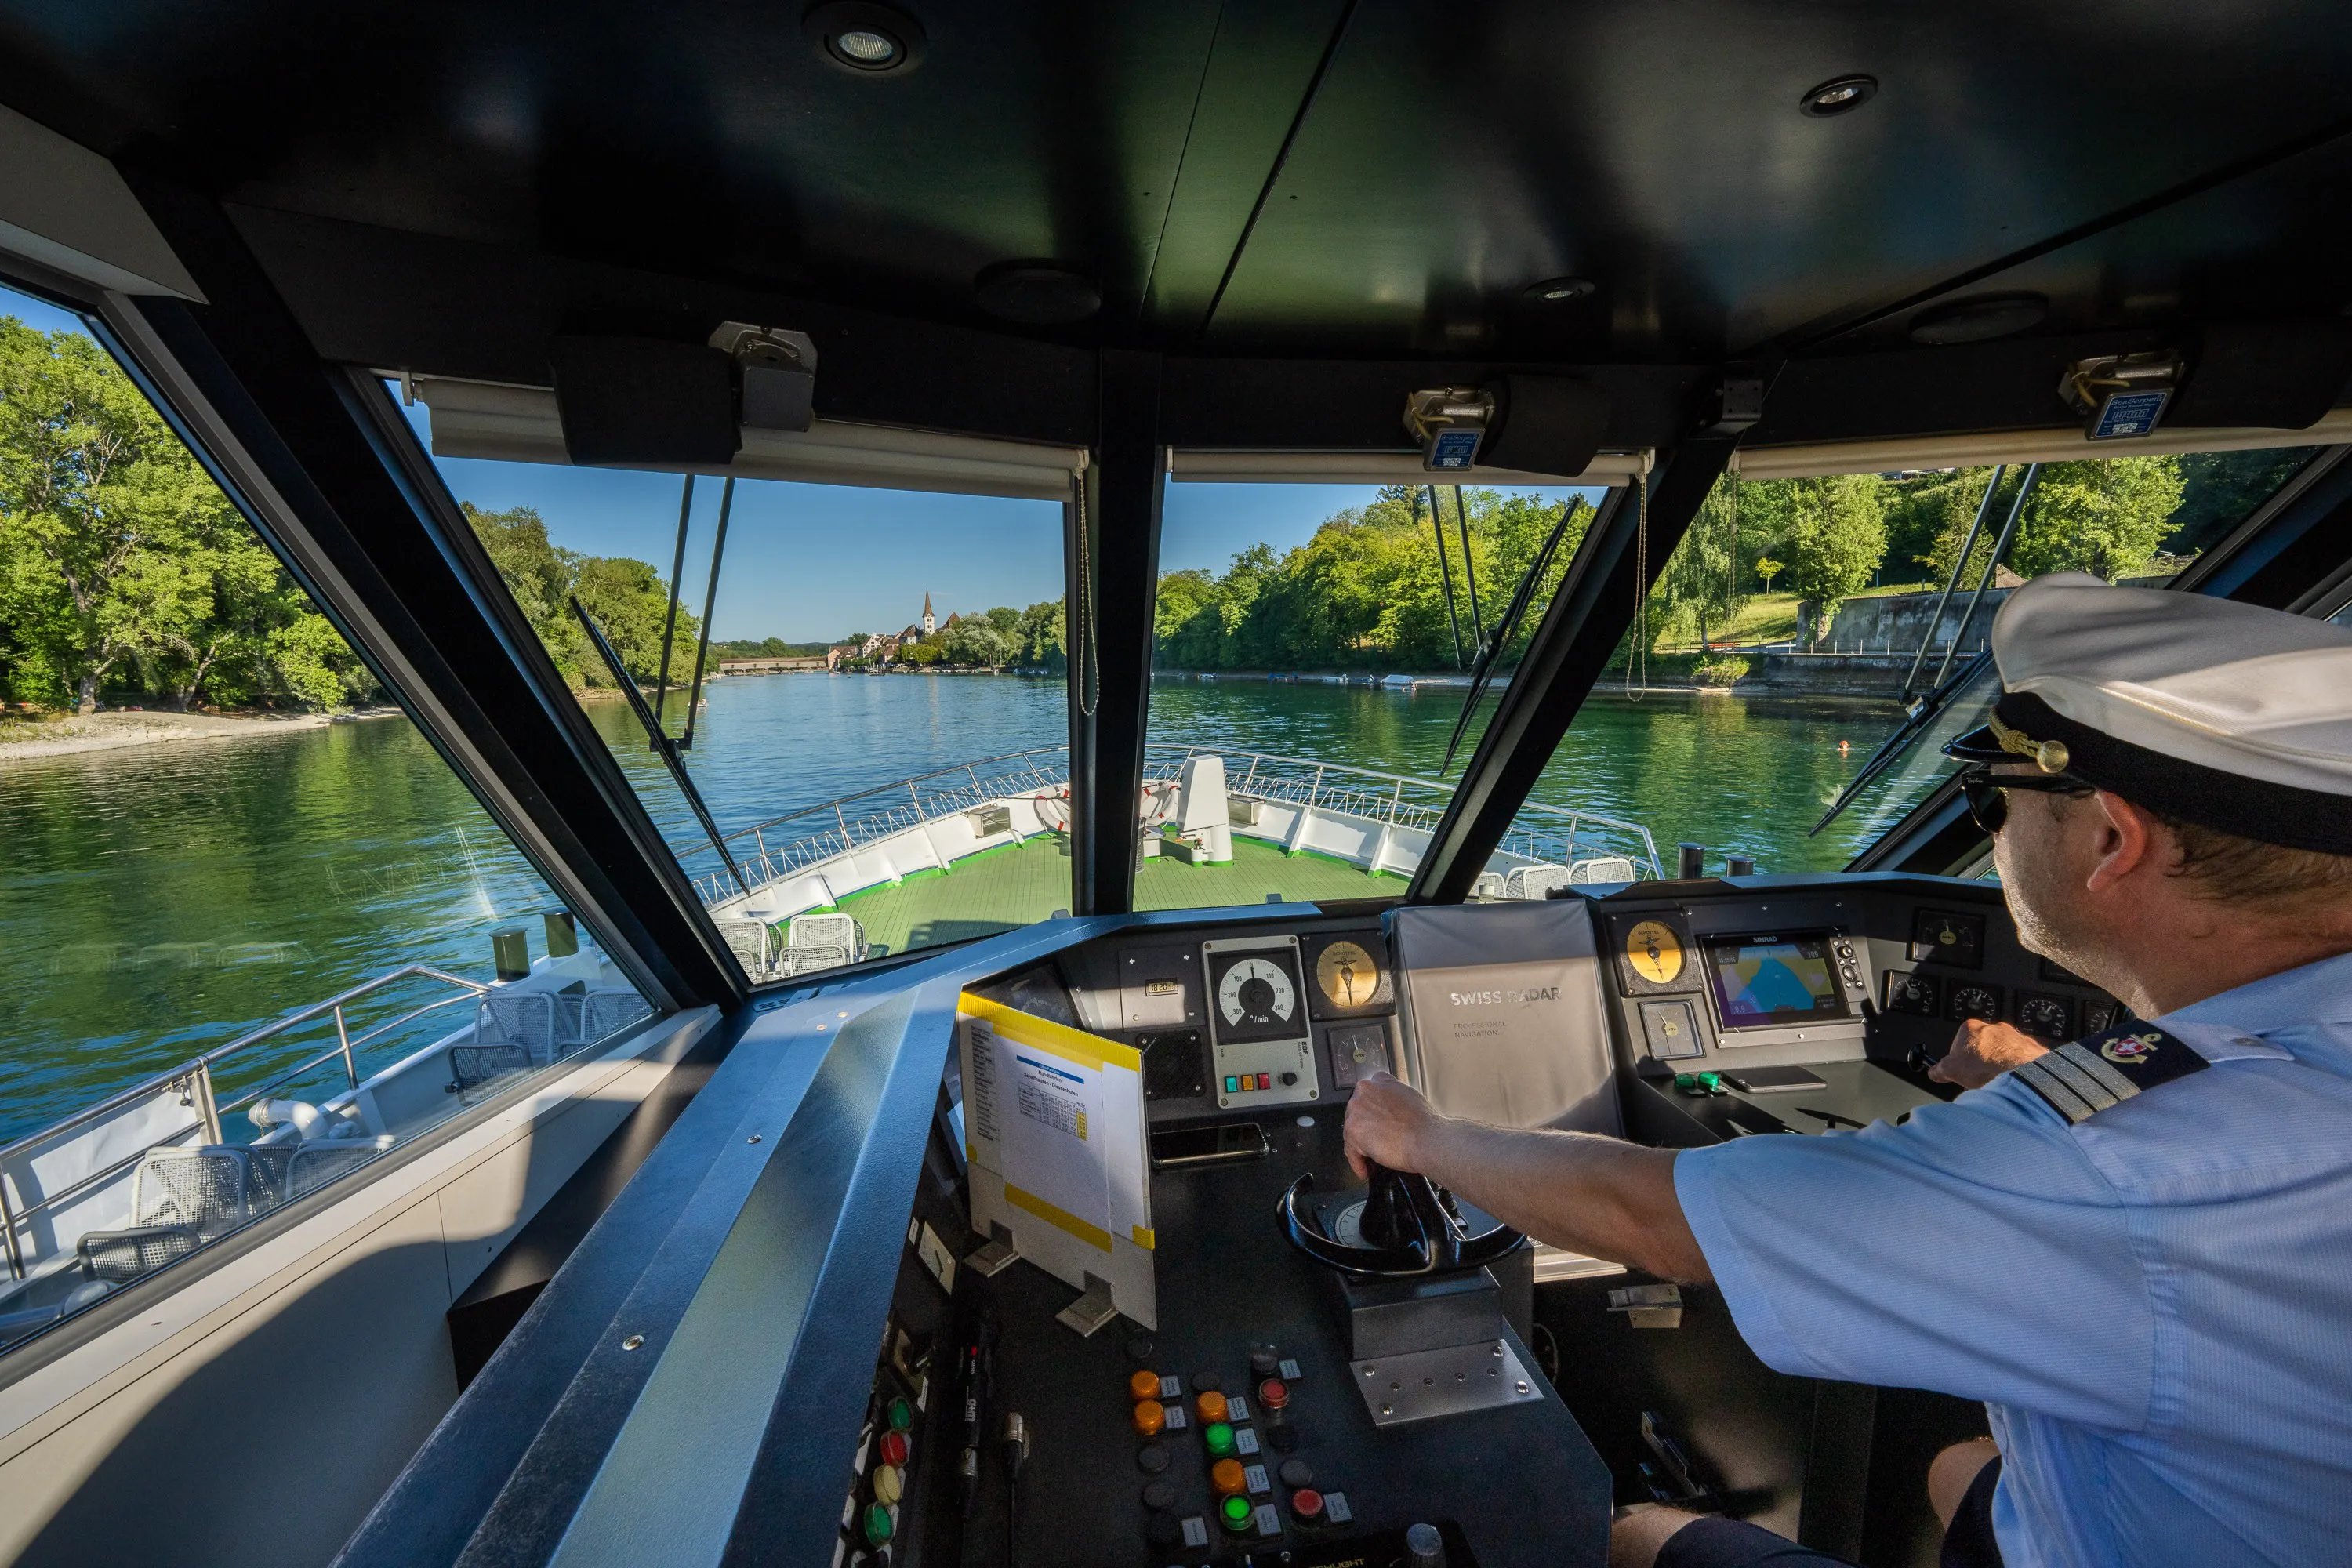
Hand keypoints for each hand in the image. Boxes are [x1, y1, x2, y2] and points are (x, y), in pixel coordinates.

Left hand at [1343, 1072, 1441, 1178]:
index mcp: (1379, 1081)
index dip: (1371, 1114)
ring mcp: (1357, 1109)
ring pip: (1352, 1132)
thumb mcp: (1409, 1097)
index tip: (1374, 1125)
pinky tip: (1366, 1170)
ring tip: (1371, 1162)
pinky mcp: (1353, 1130)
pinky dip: (1358, 1162)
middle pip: (1357, 1114)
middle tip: (1375, 1144)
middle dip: (1365, 1131)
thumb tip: (1387, 1110)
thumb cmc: (1424, 1124)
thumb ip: (1392, 1098)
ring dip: (1360, 1148)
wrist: (1426, 1139)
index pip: (1367, 1097)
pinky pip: (1351, 1150)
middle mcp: (1365, 1091)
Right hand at [1930, 1019, 2049, 1089]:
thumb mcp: (1950, 1071)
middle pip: (1981, 1047)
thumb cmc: (1985, 1066)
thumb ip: (1939, 1070)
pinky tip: (2012, 1081)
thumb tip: (1935, 1072)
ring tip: (1997, 1082)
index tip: (1960, 1073)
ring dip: (1999, 1065)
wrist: (2020, 1073)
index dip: (1958, 1061)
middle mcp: (1993, 1027)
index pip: (1958, 1043)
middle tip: (1979, 1079)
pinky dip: (2016, 1069)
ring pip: (2001, 1052)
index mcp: (1970, 1028)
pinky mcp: (2030, 1048)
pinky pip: (2019, 1059)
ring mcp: (2013, 1036)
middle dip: (1980, 1062)